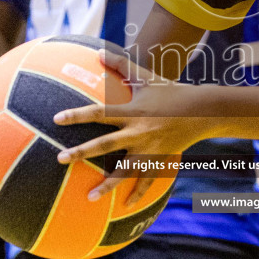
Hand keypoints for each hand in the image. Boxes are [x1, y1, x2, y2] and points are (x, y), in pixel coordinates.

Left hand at [52, 50, 214, 206]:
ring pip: (124, 170)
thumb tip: (98, 51)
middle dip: (81, 152)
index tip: (56, 119)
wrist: (202, 111)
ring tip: (89, 196)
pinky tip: (125, 206)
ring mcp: (148, 149)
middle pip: (105, 145)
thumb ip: (121, 65)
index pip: (99, 113)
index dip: (78, 115)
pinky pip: (147, 180)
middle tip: (60, 159)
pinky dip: (137, 193)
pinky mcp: (159, 160)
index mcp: (131, 112)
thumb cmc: (170, 91)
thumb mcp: (145, 76)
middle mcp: (137, 132)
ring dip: (107, 185)